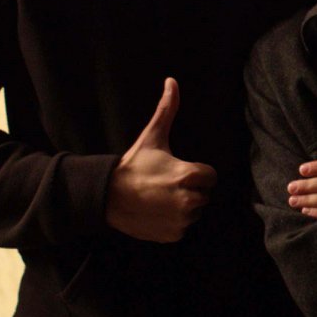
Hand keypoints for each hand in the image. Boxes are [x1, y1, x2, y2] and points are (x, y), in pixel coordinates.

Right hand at [106, 78, 216, 242]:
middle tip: (165, 184)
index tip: (177, 171)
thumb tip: (172, 81)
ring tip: (160, 198)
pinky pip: (182, 228)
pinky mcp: (173, 235)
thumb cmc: (132, 165)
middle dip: (189, 189)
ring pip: (194, 212)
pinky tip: (157, 212)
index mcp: (189, 175)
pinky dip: (173, 223)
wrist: (106, 197)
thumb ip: (166, 109)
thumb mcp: (151, 137)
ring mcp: (181, 220)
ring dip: (183, 206)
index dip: (195, 172)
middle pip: (203, 194)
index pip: (210, 176)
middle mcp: (189, 200)